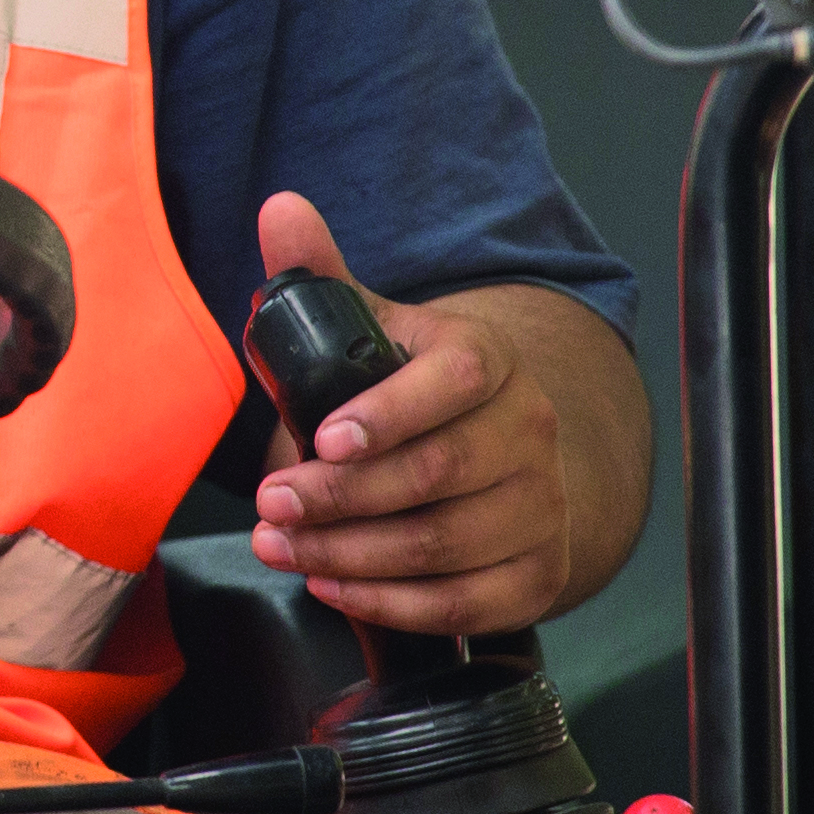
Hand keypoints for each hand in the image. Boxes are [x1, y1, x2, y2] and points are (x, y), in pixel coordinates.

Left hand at [241, 191, 648, 636]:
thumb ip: (321, 278)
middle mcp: (527, 431)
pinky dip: (392, 604)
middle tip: (271, 504)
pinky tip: (333, 585)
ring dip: (350, 555)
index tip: (325, 439)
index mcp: (486, 361)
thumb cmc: (411, 391)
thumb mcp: (370, 330)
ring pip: (443, 544)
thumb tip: (280, 209)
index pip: (453, 380)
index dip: (389, 413)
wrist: (495, 452)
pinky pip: (465, 603)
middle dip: (342, 496)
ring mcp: (541, 505)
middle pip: (437, 473)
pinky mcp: (538, 572)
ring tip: (282, 546)